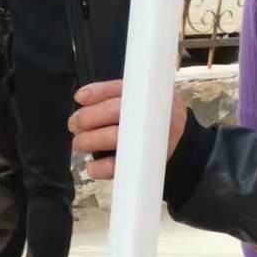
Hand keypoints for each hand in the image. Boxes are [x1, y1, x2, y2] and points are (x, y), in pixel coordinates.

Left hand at [67, 80, 187, 181]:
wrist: (182, 145)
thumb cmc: (150, 118)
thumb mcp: (140, 100)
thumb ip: (114, 96)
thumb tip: (81, 98)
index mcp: (152, 94)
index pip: (122, 88)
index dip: (99, 92)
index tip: (79, 98)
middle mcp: (156, 113)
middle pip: (116, 111)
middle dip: (88, 118)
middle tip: (73, 125)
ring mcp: (154, 139)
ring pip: (116, 137)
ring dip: (90, 140)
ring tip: (78, 144)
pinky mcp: (150, 163)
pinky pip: (124, 166)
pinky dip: (104, 168)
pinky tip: (92, 167)